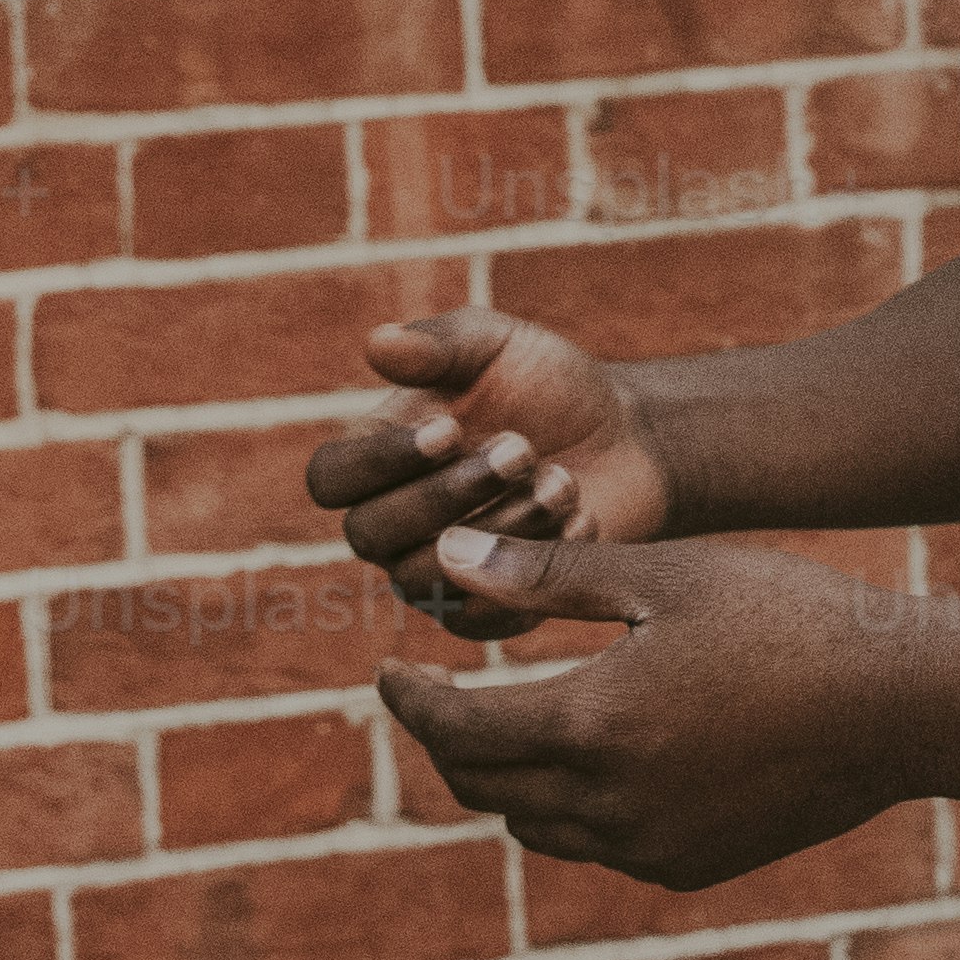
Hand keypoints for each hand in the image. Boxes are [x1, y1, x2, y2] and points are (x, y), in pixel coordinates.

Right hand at [306, 306, 672, 632]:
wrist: (628, 435)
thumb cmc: (550, 384)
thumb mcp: (498, 345)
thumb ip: (439, 345)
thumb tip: (377, 342)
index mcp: (379, 455)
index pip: (331, 479)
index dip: (377, 462)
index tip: (448, 430)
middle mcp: (394, 520)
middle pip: (369, 535)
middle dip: (444, 495)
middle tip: (520, 450)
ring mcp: (439, 569)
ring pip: (426, 578)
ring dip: (499, 527)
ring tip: (560, 481)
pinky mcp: (490, 606)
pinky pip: (482, 617)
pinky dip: (532, 569)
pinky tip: (581, 518)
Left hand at [369, 534, 924, 887]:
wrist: (898, 706)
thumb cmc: (784, 617)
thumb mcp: (662, 577)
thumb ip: (545, 578)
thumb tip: (444, 559)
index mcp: (592, 725)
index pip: (456, 731)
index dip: (410, 703)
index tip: (388, 672)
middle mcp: (610, 806)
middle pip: (484, 788)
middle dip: (448, 743)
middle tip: (437, 699)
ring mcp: (649, 848)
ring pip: (535, 826)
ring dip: (505, 780)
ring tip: (509, 723)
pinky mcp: (687, 867)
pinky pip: (597, 846)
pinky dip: (571, 807)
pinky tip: (594, 758)